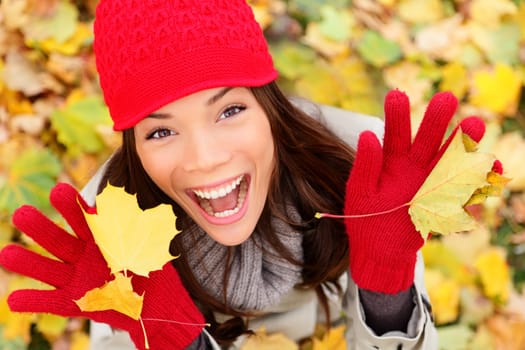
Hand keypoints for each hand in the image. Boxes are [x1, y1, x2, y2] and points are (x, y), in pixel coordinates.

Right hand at [0, 183, 203, 348]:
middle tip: (20, 214)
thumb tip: (149, 203)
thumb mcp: (152, 244)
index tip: (58, 191)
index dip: (71, 206)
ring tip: (6, 254)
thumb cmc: (153, 268)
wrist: (157, 300)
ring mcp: (77, 278)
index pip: (83, 219)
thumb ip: (146, 226)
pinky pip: (51, 302)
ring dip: (28, 263)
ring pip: (48, 269)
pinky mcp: (75, 302)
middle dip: (40, 228)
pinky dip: (33, 301)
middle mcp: (84, 255)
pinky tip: (14, 298)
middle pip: (58, 240)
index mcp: (100, 237)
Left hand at [344, 90, 485, 293]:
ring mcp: (432, 182)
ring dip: (463, 142)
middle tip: (446, 98)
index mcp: (390, 161)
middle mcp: (414, 166)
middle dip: (437, 120)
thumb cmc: (364, 219)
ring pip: (451, 157)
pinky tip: (489, 166)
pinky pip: (465, 186)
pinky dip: (478, 178)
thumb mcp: (359, 194)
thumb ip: (365, 167)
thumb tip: (368, 135)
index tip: (397, 96)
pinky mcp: (445, 200)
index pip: (395, 133)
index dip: (397, 115)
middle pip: (428, 138)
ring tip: (474, 124)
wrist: (380, 251)